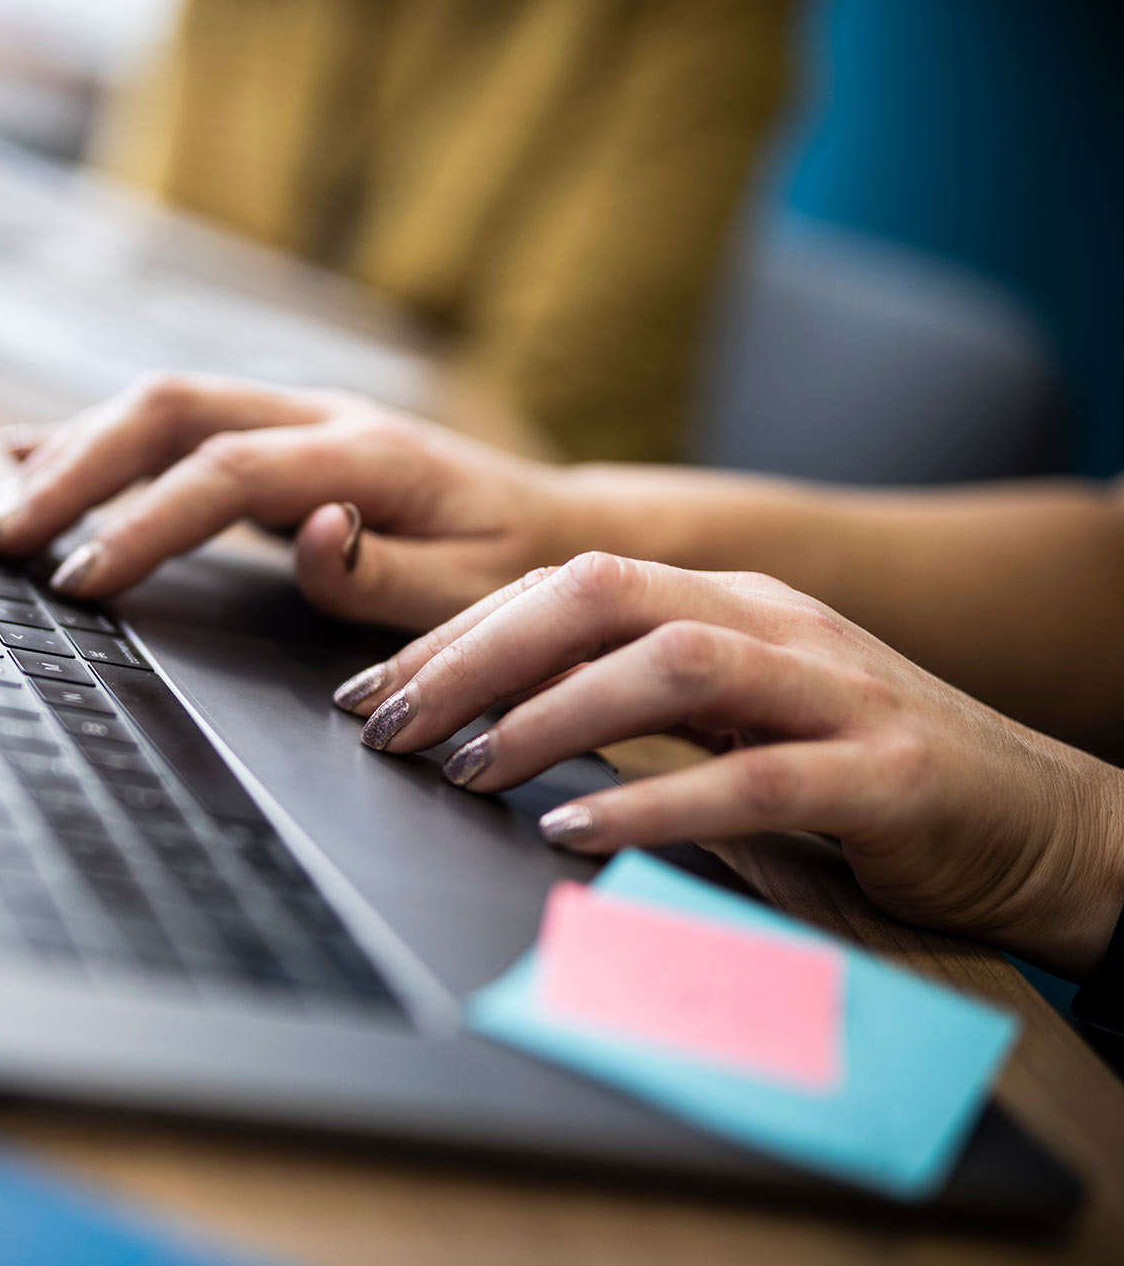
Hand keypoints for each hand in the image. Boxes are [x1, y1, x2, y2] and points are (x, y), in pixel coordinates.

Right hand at [0, 373, 568, 632]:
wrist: (558, 525)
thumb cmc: (518, 571)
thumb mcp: (475, 594)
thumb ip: (386, 573)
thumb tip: (311, 535)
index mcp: (368, 454)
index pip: (228, 472)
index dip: (148, 524)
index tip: (84, 582)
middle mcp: (323, 415)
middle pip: (173, 408)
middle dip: (78, 467)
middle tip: (7, 540)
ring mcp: (297, 417)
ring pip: (163, 405)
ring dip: (76, 451)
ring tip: (3, 513)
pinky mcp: (277, 436)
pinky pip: (174, 424)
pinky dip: (98, 439)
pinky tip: (30, 454)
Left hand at [338, 551, 1123, 978]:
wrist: (1045, 821)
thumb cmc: (861, 771)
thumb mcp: (737, 714)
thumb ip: (633, 699)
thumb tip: (481, 722)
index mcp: (726, 599)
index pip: (566, 585)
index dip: (457, 633)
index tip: (372, 690)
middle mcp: (774, 623)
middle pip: (601, 598)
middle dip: (477, 658)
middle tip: (389, 727)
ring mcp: (835, 691)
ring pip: (672, 665)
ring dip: (551, 716)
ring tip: (466, 769)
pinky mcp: (885, 775)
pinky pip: (753, 778)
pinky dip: (654, 801)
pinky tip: (576, 832)